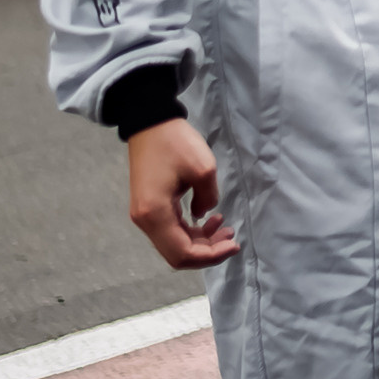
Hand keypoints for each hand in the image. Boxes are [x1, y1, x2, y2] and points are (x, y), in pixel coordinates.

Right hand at [126, 118, 239, 269]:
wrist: (150, 123)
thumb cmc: (175, 143)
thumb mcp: (203, 169)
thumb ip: (209, 198)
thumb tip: (204, 214)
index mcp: (154, 214)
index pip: (182, 253)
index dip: (210, 256)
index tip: (233, 244)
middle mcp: (145, 221)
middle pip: (177, 254)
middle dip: (207, 252)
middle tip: (232, 239)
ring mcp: (144, 215)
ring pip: (175, 244)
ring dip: (201, 242)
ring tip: (225, 228)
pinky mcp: (148, 207)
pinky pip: (171, 230)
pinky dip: (191, 230)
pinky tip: (210, 219)